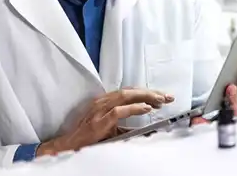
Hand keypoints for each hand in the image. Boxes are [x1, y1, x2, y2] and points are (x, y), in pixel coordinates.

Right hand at [36, 88, 173, 155]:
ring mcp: (100, 110)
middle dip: (151, 92)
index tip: (163, 96)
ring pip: (126, 96)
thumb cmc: (89, 137)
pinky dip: (134, 108)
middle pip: (131, 91)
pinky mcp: (98, 121)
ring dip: (146, 97)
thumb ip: (128, 126)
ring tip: (160, 101)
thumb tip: (148, 130)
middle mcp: (103, 101)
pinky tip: (146, 108)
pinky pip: (119, 111)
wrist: (69, 146)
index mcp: (107, 101)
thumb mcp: (112, 129)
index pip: (130, 91)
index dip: (147, 92)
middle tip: (167, 97)